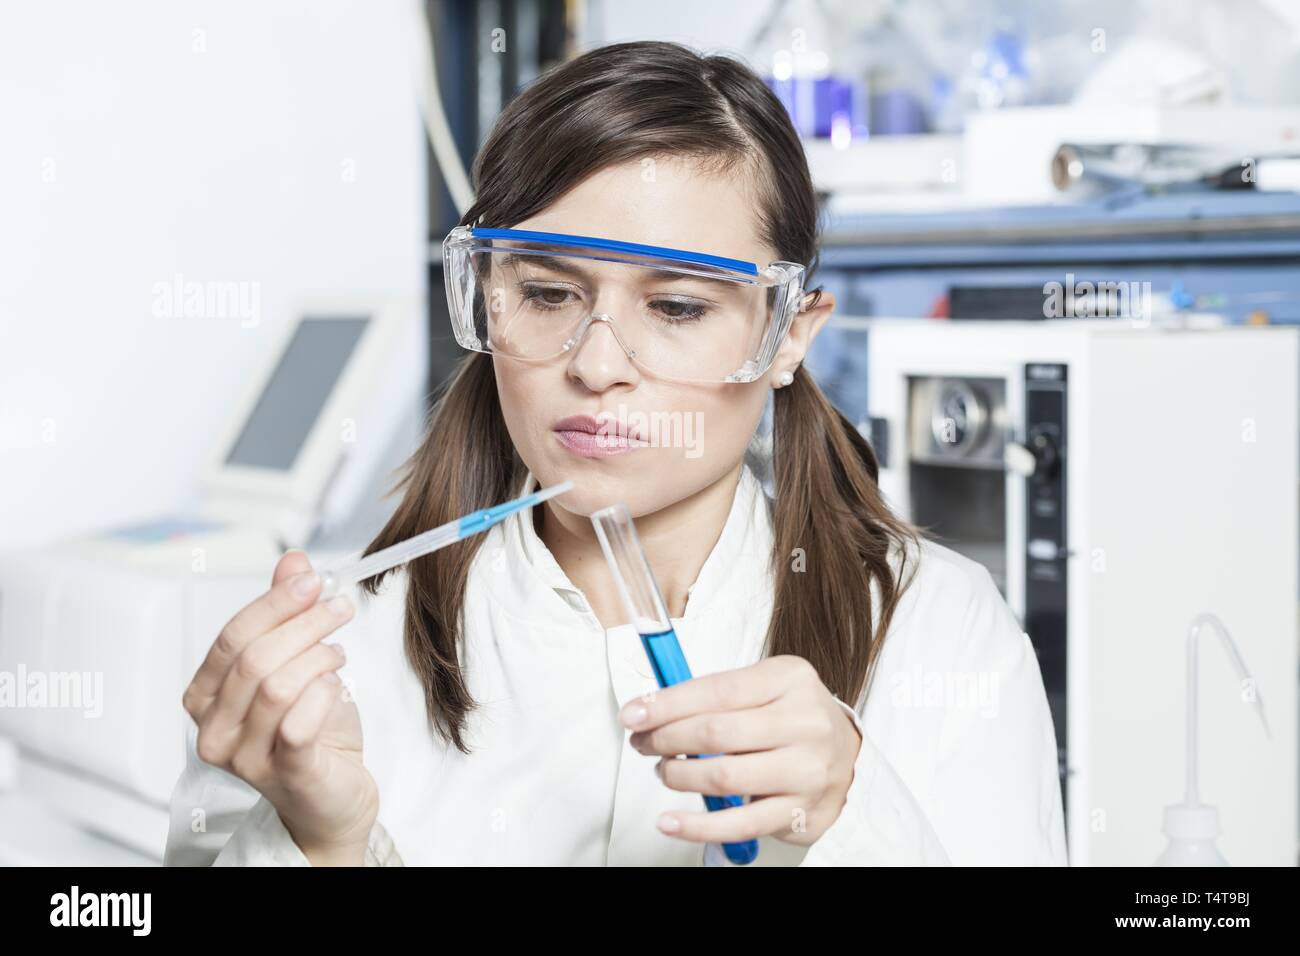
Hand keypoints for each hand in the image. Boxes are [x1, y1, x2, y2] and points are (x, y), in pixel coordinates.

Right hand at [182, 551, 377, 865]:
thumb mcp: (295, 663)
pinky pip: (300, 722)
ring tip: (338, 654)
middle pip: (254, 658)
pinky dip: (325, 693)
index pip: (232, 637)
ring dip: (319, 657)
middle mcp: (214, 730)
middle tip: (339, 607)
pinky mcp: (283, 774)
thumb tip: (293, 561)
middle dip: (303, 623)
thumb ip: (287, 614)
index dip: (274, 603)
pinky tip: (338, 687)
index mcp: (205, 697)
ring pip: (278, 686)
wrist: (331, 798)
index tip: (312, 579)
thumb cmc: (310, 732)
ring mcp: (243, 758)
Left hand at [621, 655, 861, 846]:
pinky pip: (739, 824)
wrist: (847, 757)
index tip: (633, 714)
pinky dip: (697, 826)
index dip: (667, 704)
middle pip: (716, 732)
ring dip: (678, 777)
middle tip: (643, 743)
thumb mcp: (765, 687)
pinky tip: (670, 821)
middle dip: (666, 739)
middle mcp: (805, 722)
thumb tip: (651, 709)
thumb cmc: (792, 718)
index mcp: (791, 679)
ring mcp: (807, 770)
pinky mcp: (802, 811)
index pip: (718, 690)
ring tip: (665, 772)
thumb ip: (716, 695)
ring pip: (724, 777)